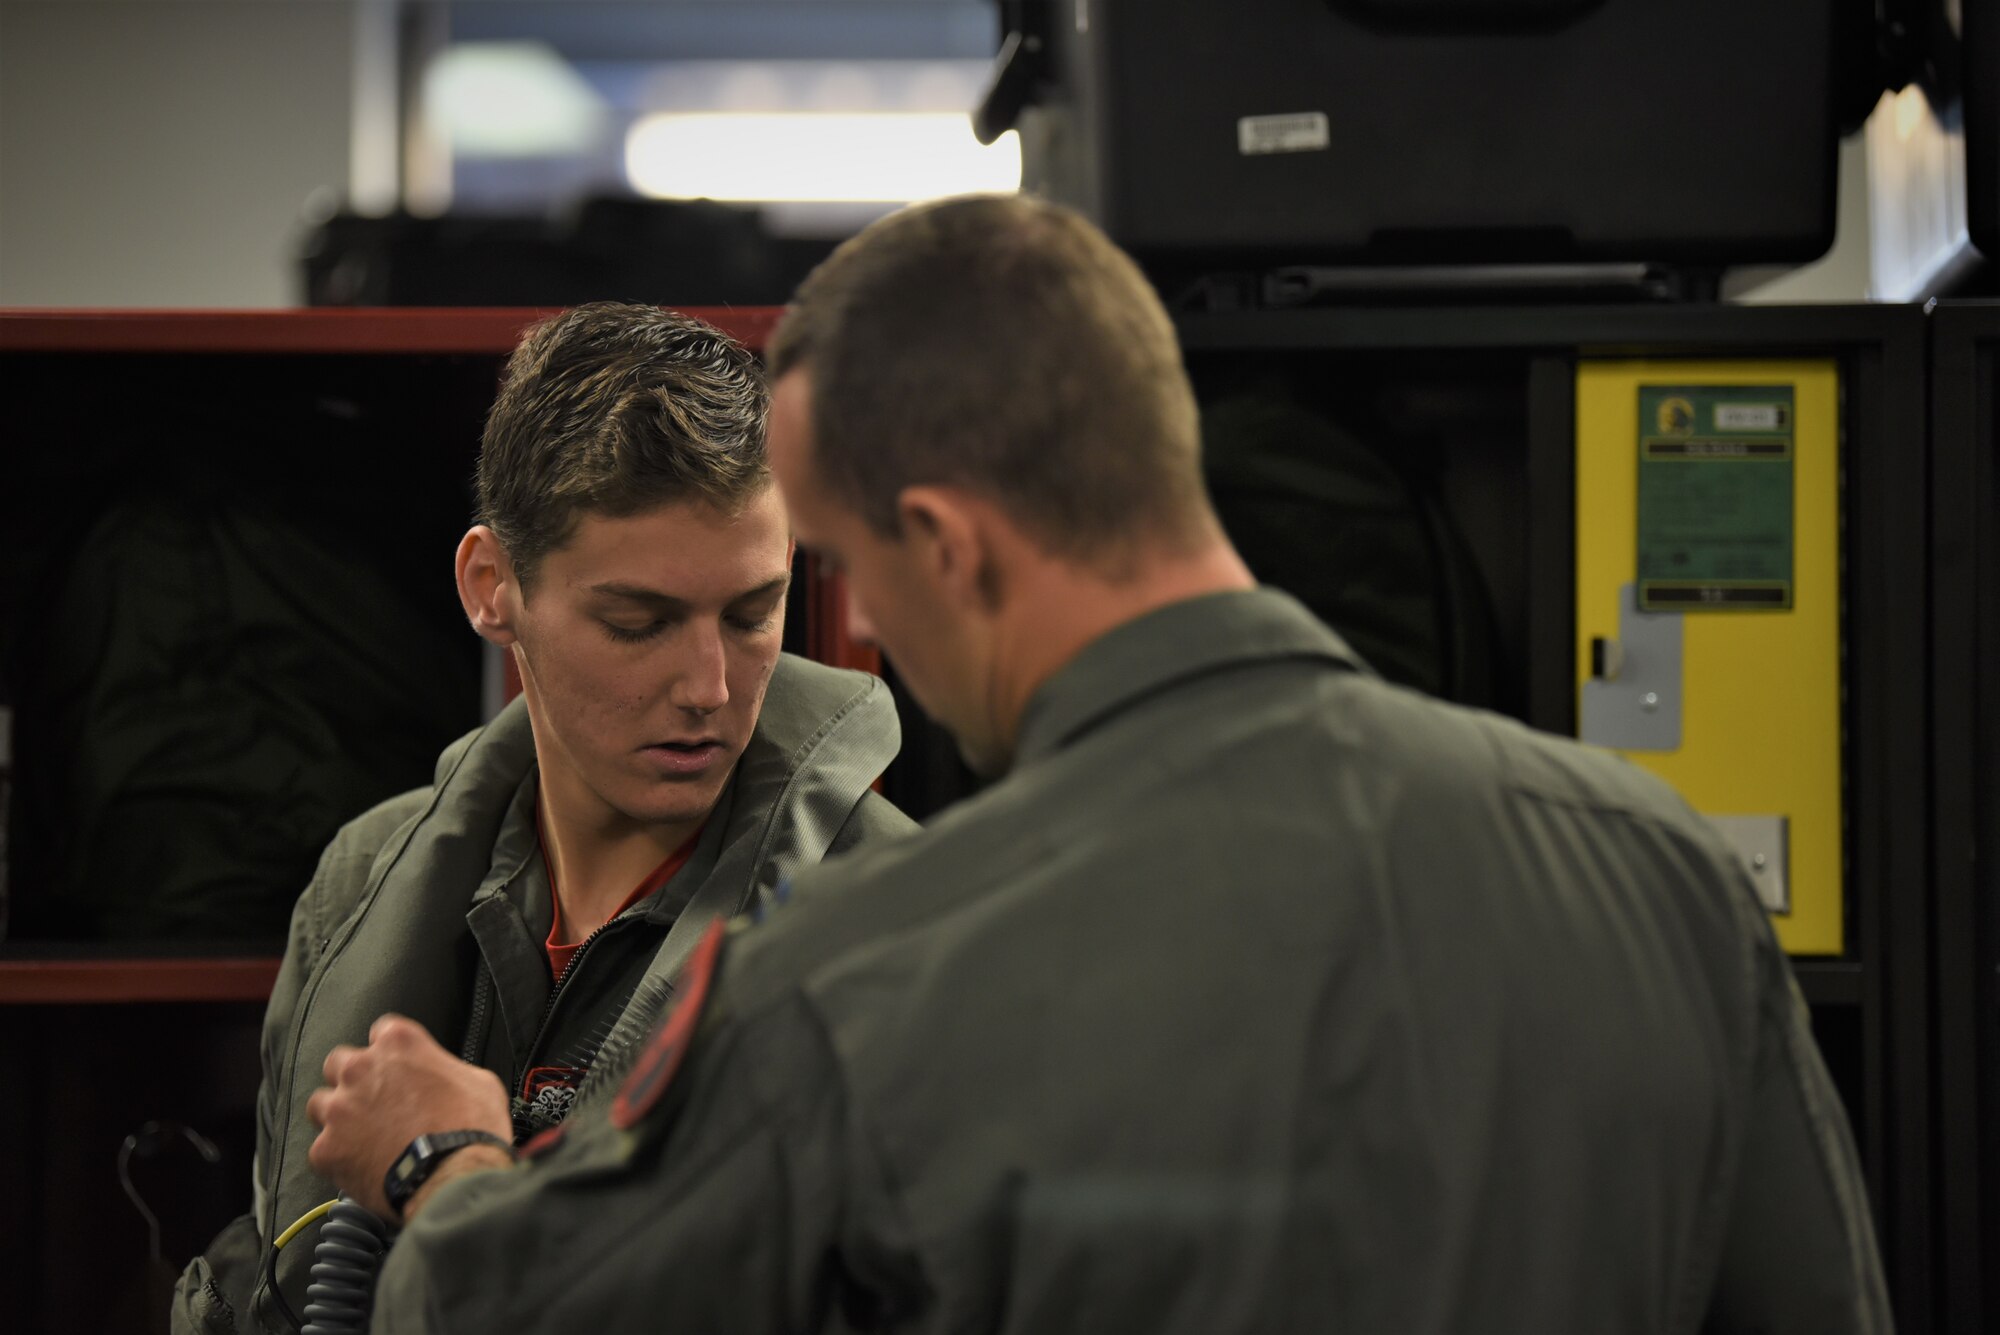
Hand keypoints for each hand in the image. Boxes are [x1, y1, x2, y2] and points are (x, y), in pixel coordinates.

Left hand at [306, 1013, 511, 1219]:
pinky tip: (362, 1165)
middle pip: (338, 1062)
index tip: (397, 1066)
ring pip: (320, 1104)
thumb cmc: (470, 1129)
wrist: (454, 1177)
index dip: (390, 1050)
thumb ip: (446, 1070)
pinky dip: (339, 1157)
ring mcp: (340, 1109)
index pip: (381, 1030)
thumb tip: (443, 1079)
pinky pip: (322, 1149)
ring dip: (337, 1116)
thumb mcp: (477, 1081)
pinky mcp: (327, 1148)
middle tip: (373, 1100)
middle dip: (352, 1078)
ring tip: (361, 1135)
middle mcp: (362, 1070)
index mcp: (399, 1045)